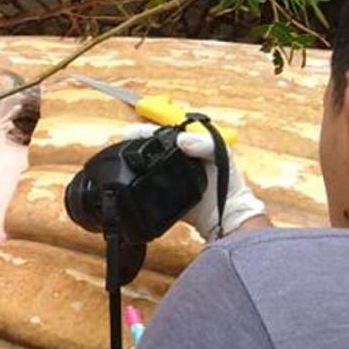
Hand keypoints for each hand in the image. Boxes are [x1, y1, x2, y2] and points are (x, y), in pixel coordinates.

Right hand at [121, 124, 266, 241]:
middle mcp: (179, 158)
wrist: (226, 217)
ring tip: (119, 157)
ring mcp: (172, 175)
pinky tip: (130, 178)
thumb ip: (205, 145)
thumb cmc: (229, 185)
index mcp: (190, 145)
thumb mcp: (222, 157)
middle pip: (151, 146)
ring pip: (148, 164)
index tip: (128, 132)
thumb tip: (182, 140)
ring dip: (134, 161)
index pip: (163, 132)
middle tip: (118, 144)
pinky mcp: (166, 193)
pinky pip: (150, 184)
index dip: (145, 131)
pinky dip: (139, 180)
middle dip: (134, 143)